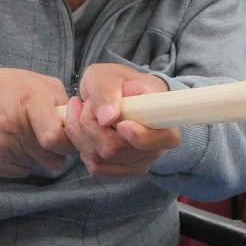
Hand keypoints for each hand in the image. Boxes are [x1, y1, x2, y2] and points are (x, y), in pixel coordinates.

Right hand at [0, 68, 72, 177]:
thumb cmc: (7, 89)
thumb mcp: (38, 82)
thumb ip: (64, 103)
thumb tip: (82, 128)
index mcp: (29, 100)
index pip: (55, 138)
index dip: (68, 142)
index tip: (66, 136)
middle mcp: (12, 125)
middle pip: (54, 159)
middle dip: (56, 150)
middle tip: (45, 133)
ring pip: (40, 167)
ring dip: (39, 155)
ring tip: (25, 134)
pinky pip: (23, 172)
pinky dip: (22, 162)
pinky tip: (11, 143)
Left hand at [65, 62, 179, 177]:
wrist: (116, 96)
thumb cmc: (118, 83)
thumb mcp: (107, 75)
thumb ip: (106, 90)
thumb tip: (108, 118)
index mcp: (164, 117)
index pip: (165, 138)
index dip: (141, 136)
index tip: (122, 125)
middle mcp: (156, 145)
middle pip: (116, 148)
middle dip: (90, 124)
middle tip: (85, 103)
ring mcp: (140, 161)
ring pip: (101, 158)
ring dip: (81, 134)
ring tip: (82, 111)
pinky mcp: (122, 170)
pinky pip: (96, 167)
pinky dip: (82, 147)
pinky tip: (84, 130)